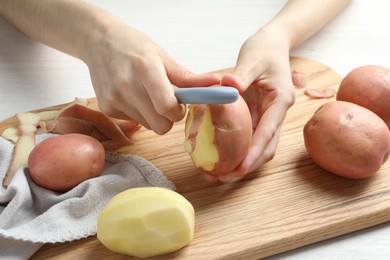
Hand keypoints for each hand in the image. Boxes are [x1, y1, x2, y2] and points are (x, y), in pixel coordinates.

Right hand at [84, 24, 220, 134]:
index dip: (178, 112)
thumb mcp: (163, 56)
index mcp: (145, 70)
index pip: (167, 107)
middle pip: (160, 125)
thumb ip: (188, 77)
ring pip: (148, 125)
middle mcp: (126, 87)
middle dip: (168, 119)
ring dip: (153, 115)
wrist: (98, 42)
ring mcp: (114, 99)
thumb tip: (216, 83)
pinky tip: (132, 95)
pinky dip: (139, 113)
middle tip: (167, 103)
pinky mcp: (106, 108)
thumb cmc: (134, 47)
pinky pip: (134, 121)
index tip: (180, 105)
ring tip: (147, 94)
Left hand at [207, 27, 295, 182]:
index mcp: (280, 100)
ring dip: (242, 163)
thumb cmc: (264, 50)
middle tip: (224, 178)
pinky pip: (248, 138)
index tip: (241, 167)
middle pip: (266, 147)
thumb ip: (241, 74)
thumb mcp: (252, 58)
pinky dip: (236, 151)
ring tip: (218, 175)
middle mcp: (276, 113)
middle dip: (248, 165)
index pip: (269, 131)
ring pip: (258, 147)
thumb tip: (227, 87)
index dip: (255, 151)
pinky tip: (219, 158)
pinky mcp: (257, 117)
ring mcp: (267, 117)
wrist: (272, 45)